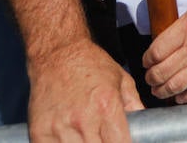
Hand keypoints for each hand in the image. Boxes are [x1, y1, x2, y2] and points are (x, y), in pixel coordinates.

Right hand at [26, 38, 142, 142]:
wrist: (57, 53)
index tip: (124, 142)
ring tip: (88, 138)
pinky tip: (69, 140)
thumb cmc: (91, 64)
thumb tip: (147, 127)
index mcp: (107, 107)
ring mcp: (60, 128)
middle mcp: (84, 120)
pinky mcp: (39, 132)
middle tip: (104, 138)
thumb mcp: (122, 80)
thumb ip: (135, 106)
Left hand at [142, 0, 186, 103]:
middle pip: (162, 71)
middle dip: (151, 78)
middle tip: (150, 79)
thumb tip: (167, 45)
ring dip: (163, 90)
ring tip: (160, 90)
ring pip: (176, 84)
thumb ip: (183, 27)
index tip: (147, 62)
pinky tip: (179, 97)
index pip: (156, 51)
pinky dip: (184, 97)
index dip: (147, 60)